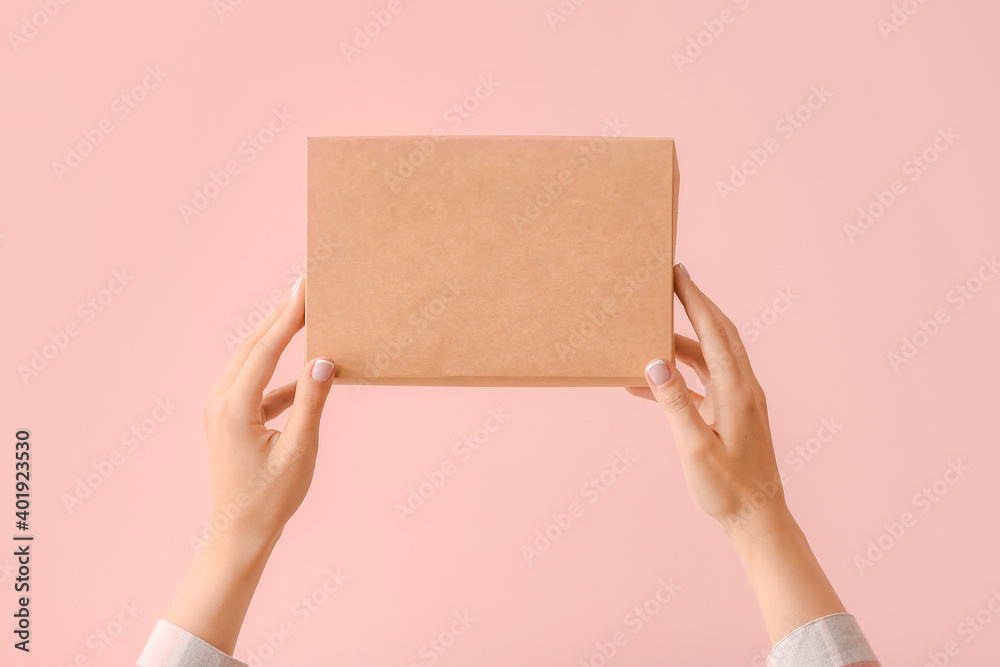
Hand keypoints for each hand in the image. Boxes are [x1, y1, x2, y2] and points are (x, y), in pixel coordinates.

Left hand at [163, 276, 335, 654]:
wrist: (239, 534)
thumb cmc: (271, 499)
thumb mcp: (299, 451)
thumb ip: (311, 403)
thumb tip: (324, 360)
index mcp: (235, 408)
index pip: (264, 349)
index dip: (287, 315)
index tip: (305, 287)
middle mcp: (220, 402)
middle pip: (252, 346)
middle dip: (279, 315)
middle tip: (304, 287)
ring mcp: (220, 410)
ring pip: (249, 361)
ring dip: (276, 337)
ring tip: (304, 315)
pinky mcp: (228, 419)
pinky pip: (254, 383)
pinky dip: (277, 371)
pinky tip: (306, 373)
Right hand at [628, 264, 785, 538]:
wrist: (758, 518)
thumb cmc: (727, 488)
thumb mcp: (694, 447)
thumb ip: (674, 403)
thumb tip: (653, 362)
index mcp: (737, 389)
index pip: (715, 331)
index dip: (695, 299)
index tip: (678, 273)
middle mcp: (742, 387)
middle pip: (718, 333)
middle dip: (695, 304)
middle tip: (673, 281)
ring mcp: (739, 401)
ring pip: (710, 357)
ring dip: (683, 340)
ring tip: (653, 329)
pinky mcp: (732, 415)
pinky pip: (703, 384)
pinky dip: (679, 376)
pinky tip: (649, 383)